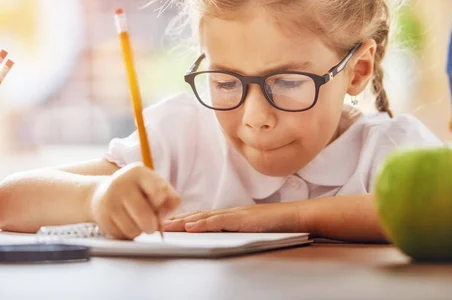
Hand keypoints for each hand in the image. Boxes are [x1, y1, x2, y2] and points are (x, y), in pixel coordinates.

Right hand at [91, 163, 180, 239]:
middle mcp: (121, 183)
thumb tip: (163, 218)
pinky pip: (122, 235)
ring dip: (139, 230)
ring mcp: (109, 200)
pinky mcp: (102, 218)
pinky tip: (124, 223)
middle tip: (151, 223)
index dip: (163, 204)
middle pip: (147, 217)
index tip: (158, 204)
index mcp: (138, 171)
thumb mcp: (155, 186)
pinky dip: (127, 234)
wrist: (103, 194)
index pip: (160, 192)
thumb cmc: (137, 191)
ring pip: (134, 230)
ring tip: (135, 220)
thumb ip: (170, 199)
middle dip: (152, 225)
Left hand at [163, 203, 301, 232]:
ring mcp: (235, 215)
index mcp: (230, 216)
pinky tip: (191, 226)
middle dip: (177, 220)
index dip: (183, 220)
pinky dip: (203, 224)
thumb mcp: (250, 230)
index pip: (202, 218)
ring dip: (183, 222)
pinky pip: (219, 222)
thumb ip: (235, 231)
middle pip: (197, 216)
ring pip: (204, 217)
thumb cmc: (276, 225)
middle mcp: (229, 213)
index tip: (166, 224)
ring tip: (166, 226)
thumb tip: (220, 239)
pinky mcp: (242, 220)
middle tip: (157, 225)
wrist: (294, 217)